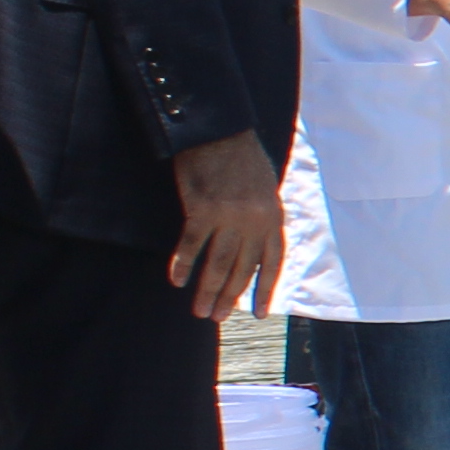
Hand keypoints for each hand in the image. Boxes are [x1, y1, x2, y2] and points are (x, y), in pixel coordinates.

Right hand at [167, 131, 283, 322]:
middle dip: (230, 297)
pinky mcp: (202, 210)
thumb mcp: (266, 188)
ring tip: (199, 311)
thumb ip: (264, 218)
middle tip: (216, 318)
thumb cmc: (243, 157)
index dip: (265, 290)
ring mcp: (229, 217)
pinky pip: (191, 245)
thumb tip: (257, 246)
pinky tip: (176, 280)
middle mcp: (255, 222)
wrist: (220, 131)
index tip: (258, 313)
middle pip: (242, 269)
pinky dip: (182, 264)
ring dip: (207, 291)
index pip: (272, 263)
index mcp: (273, 217)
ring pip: (218, 264)